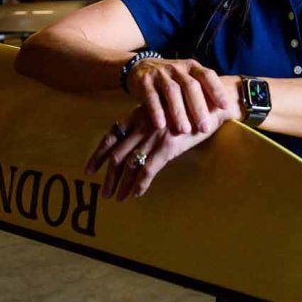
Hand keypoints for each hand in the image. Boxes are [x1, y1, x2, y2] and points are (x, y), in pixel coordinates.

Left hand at [84, 100, 238, 199]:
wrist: (212, 105)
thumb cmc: (188, 108)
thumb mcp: (162, 110)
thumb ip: (147, 122)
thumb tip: (133, 141)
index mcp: (138, 115)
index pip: (111, 136)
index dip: (98, 155)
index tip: (89, 170)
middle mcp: (142, 125)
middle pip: (117, 155)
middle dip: (109, 177)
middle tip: (104, 193)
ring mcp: (154, 136)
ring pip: (130, 165)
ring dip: (121, 184)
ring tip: (117, 197)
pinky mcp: (168, 146)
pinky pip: (148, 170)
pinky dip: (140, 184)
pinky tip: (136, 194)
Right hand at [125, 57, 233, 134]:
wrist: (141, 67)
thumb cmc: (172, 79)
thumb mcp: (187, 79)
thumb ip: (202, 90)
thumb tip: (226, 111)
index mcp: (192, 67)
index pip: (207, 76)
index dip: (217, 90)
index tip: (225, 107)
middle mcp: (178, 68)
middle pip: (190, 86)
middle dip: (198, 108)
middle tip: (204, 128)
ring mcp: (161, 73)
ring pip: (172, 91)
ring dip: (178, 112)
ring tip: (184, 130)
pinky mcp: (145, 81)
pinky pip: (151, 96)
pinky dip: (156, 111)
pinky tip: (161, 125)